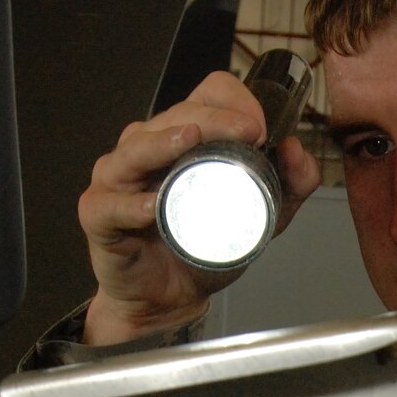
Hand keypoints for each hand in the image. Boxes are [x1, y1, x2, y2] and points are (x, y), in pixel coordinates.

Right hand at [78, 70, 320, 345]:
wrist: (170, 301)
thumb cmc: (203, 249)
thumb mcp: (262, 217)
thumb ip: (289, 186)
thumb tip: (297, 151)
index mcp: (183, 137)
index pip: (207, 95)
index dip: (234, 102)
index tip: (260, 128)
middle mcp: (148, 147)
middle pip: (177, 115)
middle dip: (215, 119)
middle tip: (248, 132)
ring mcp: (118, 178)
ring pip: (137, 148)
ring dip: (165, 143)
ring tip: (191, 141)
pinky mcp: (99, 214)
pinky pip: (110, 204)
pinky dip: (129, 203)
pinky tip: (150, 206)